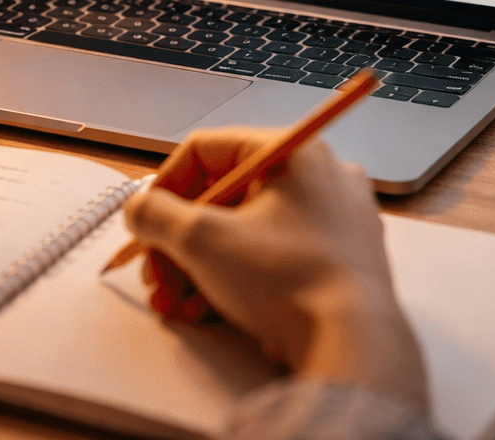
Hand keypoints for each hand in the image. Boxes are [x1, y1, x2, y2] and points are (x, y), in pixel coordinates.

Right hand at [122, 128, 427, 411]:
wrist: (354, 345)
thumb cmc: (288, 280)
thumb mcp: (202, 240)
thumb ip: (156, 215)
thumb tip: (139, 209)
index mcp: (294, 152)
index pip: (208, 150)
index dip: (165, 186)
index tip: (145, 222)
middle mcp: (322, 177)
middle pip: (226, 196)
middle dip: (180, 241)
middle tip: (156, 274)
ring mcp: (337, 220)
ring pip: (249, 231)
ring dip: (202, 266)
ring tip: (178, 304)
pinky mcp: (343, 260)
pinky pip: (277, 257)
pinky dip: (240, 279)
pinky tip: (211, 311)